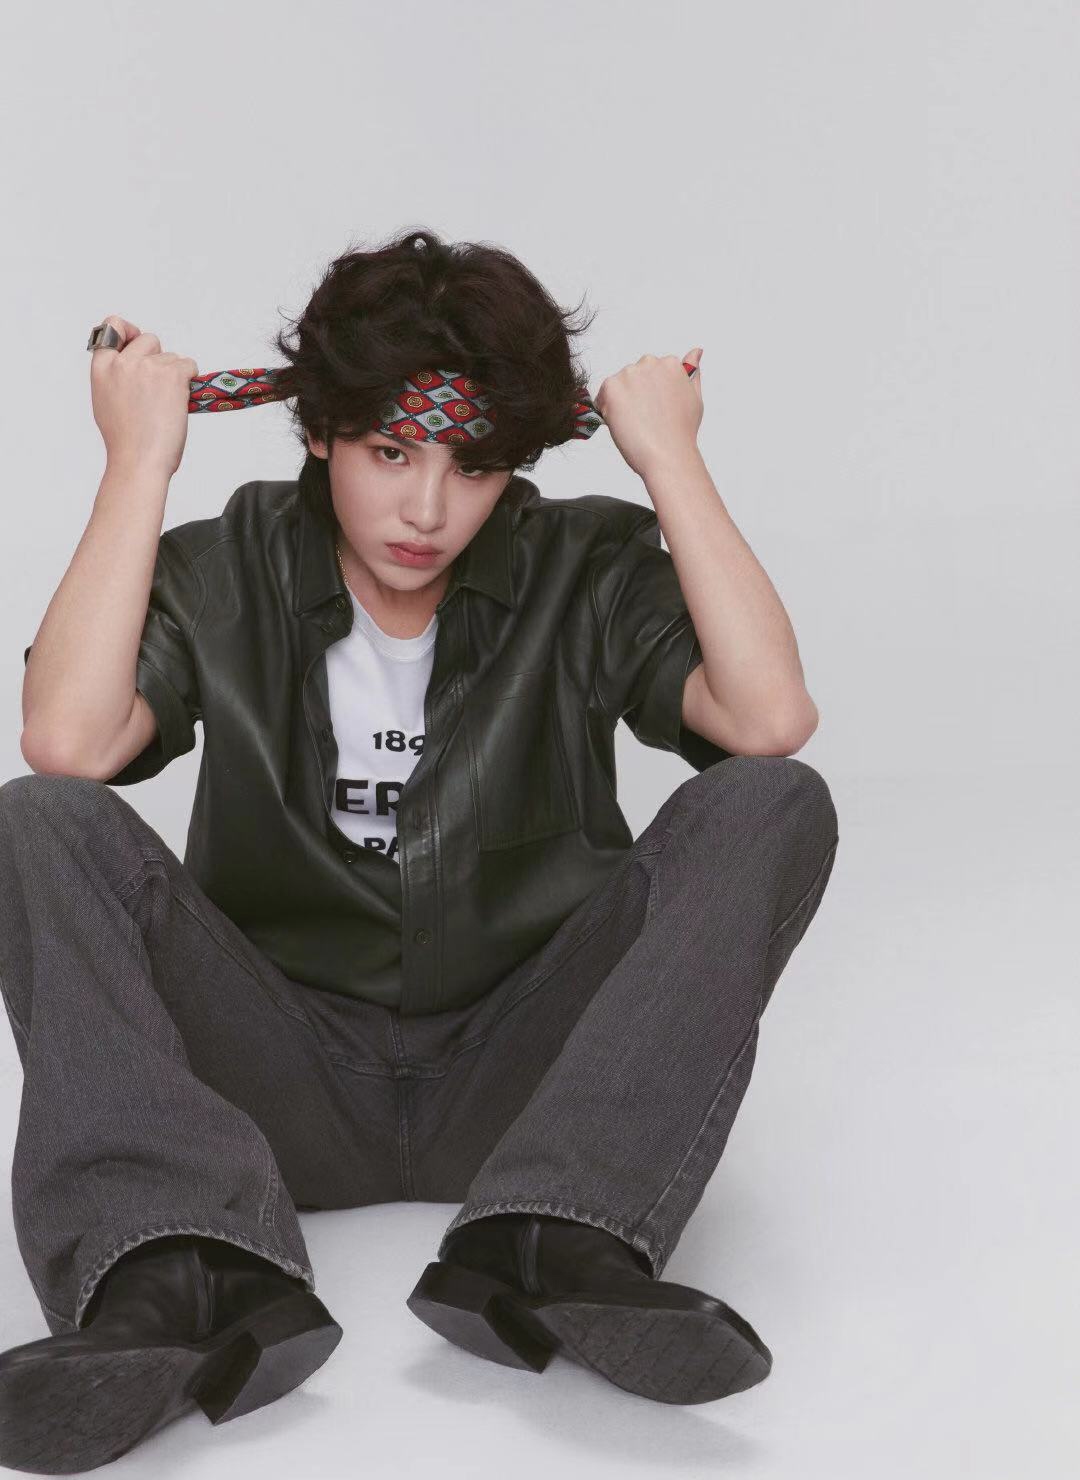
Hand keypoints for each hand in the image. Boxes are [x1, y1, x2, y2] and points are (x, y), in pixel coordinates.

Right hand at [89, 313, 198, 477]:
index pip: (113, 325)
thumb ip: (115, 376)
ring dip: (175, 375)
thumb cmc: (125, 440)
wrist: (138, 461)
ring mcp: (147, 366)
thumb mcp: (105, 401)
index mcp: (101, 368)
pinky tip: (180, 400)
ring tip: (165, 405)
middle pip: (149, 339)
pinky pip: (188, 365)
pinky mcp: (171, 375)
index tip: (137, 342)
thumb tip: (130, 362)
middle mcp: (123, 362)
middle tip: (158, 388)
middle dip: (158, 357)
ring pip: (171, 356)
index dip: (129, 331)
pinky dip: (190, 379)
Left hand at [593, 347, 703, 479]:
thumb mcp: (694, 397)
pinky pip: (601, 397)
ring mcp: (629, 374)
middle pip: (633, 376)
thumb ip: (691, 372)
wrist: (668, 456)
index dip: (651, 394)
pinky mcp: (611, 387)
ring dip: (621, 402)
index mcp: (670, 363)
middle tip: (645, 419)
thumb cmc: (682, 432)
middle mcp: (649, 363)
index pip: (651, 372)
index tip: (656, 410)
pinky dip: (606, 410)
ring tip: (636, 424)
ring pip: (617, 386)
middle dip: (635, 395)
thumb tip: (696, 352)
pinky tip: (623, 424)